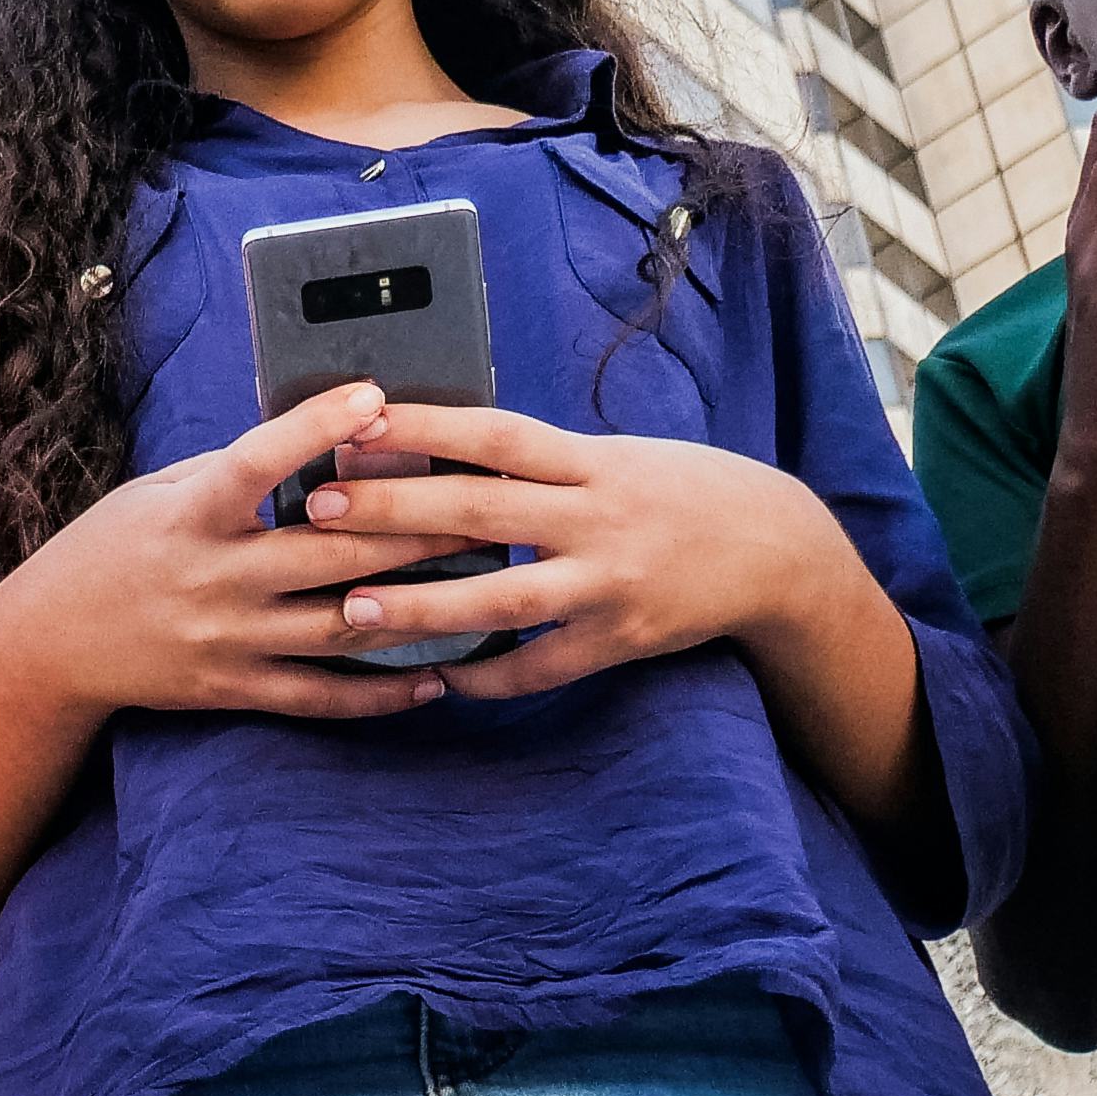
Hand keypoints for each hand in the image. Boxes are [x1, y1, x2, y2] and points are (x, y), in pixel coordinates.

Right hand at [0, 384, 453, 726]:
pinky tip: (435, 680)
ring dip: (418, 608)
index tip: (374, 397)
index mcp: (190, 515)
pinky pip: (320, 697)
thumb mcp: (158, 491)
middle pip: (332, 555)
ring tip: (483, 588)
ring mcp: (227, 641)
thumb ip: (234, 472)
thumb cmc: (111, 548)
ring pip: (342, 627)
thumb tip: (319, 441)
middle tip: (485, 507)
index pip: (258, 463)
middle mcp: (214, 579)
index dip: (316, 429)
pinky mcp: (233, 690)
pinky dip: (381, 693)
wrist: (49, 645)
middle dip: (415, 530)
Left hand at [305, 405, 859, 699]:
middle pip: (483, 511)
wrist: (776, 549)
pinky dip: (491, 676)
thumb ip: (538, 460)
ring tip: (352, 612)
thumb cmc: (678, 490)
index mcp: (591, 461)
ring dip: (424, 608)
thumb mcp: (613, 456)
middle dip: (397, 510)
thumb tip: (440, 444)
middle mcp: (598, 518)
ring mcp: (610, 583)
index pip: (497, 434)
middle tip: (320, 508)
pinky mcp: (622, 640)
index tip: (356, 417)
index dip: (426, 425)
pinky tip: (440, 678)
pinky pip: (544, 668)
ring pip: (504, 600)